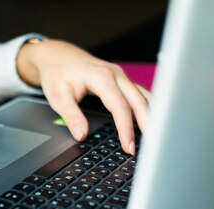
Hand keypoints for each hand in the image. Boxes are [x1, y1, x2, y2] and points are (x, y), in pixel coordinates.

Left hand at [17, 39, 150, 154]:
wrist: (58, 56)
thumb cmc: (57, 73)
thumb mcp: (57, 96)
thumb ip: (71, 116)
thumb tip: (82, 135)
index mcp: (101, 76)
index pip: (119, 106)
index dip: (126, 128)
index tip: (128, 145)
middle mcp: (116, 74)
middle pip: (139, 101)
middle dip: (146, 124)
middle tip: (150, 146)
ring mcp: (121, 77)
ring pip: (144, 96)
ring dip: (151, 116)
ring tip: (155, 137)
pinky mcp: (122, 81)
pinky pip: (140, 95)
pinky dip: (147, 109)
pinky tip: (150, 122)